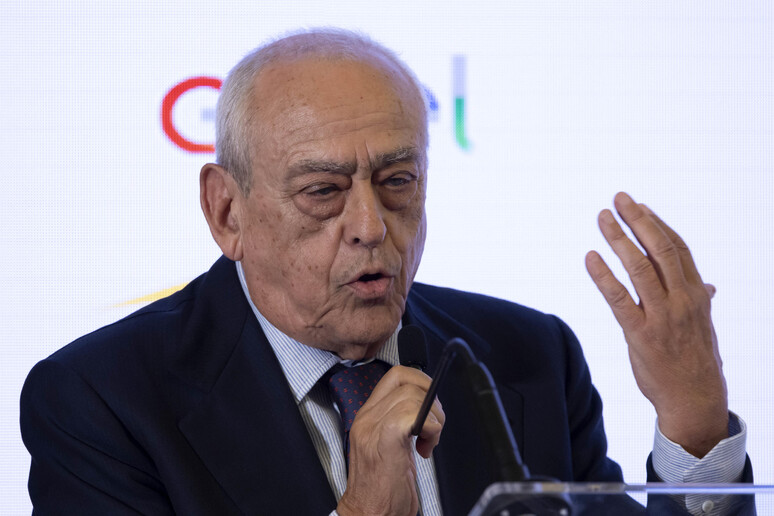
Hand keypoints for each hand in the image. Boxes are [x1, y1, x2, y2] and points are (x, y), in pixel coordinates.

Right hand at [336, 366, 443, 515]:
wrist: (368, 515)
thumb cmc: (380, 489)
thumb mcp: (389, 446)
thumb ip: (401, 421)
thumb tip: (427, 407)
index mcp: (367, 416)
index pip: (394, 376)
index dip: (420, 381)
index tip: (431, 403)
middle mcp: (367, 418)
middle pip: (406, 381)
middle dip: (431, 399)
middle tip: (434, 425)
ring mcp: (374, 427)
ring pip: (413, 396)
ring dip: (433, 418)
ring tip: (430, 441)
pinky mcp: (386, 440)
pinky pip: (415, 415)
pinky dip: (431, 428)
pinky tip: (426, 448)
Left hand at [585, 192, 727, 457]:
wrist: (695, 401)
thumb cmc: (696, 361)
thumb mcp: (704, 326)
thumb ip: (701, 300)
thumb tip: (709, 286)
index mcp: (697, 295)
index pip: (678, 249)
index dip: (658, 224)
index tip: (641, 206)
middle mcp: (682, 300)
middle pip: (660, 250)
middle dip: (639, 220)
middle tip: (619, 198)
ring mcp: (661, 317)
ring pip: (639, 268)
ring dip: (619, 239)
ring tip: (603, 217)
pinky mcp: (640, 335)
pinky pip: (618, 299)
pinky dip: (603, 276)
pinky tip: (590, 257)